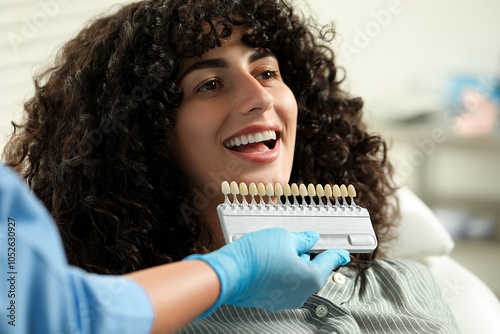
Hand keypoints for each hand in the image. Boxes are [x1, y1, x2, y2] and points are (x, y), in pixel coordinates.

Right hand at [184, 228, 349, 313]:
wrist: (230, 272)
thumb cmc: (257, 255)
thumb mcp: (285, 237)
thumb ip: (302, 239)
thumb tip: (310, 239)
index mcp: (311, 277)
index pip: (329, 261)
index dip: (337, 254)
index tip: (343, 253)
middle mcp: (301, 292)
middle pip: (311, 269)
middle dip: (303, 255)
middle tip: (291, 242)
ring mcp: (285, 299)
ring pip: (295, 277)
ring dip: (289, 265)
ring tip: (273, 251)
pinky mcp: (270, 301)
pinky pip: (281, 284)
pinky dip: (278, 274)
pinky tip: (265, 262)